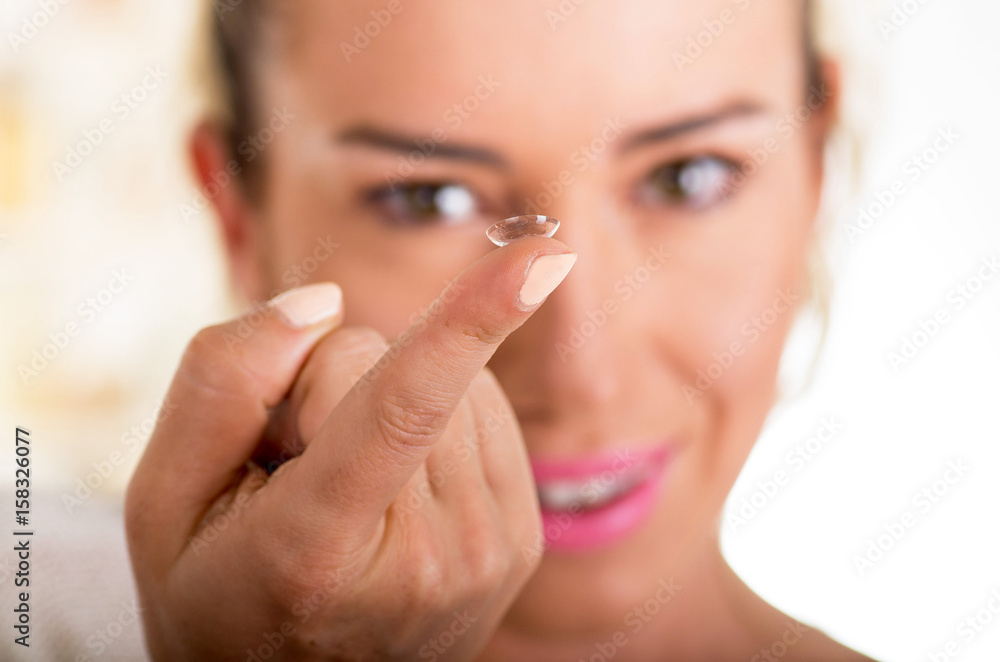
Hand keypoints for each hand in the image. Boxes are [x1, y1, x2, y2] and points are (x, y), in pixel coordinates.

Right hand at [125, 238, 576, 660]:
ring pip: (452, 378)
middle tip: (296, 472)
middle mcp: (425, 560)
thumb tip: (326, 303)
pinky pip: (486, 407)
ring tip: (349, 489)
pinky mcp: (522, 540)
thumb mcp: (163, 500)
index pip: (399, 408)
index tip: (545, 256)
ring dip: (386, 403)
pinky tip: (400, 479)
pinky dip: (438, 417)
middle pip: (391, 363)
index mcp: (317, 550)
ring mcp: (487, 555)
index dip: (469, 320)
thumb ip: (221, 382)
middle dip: (327, 386)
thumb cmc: (220, 587)